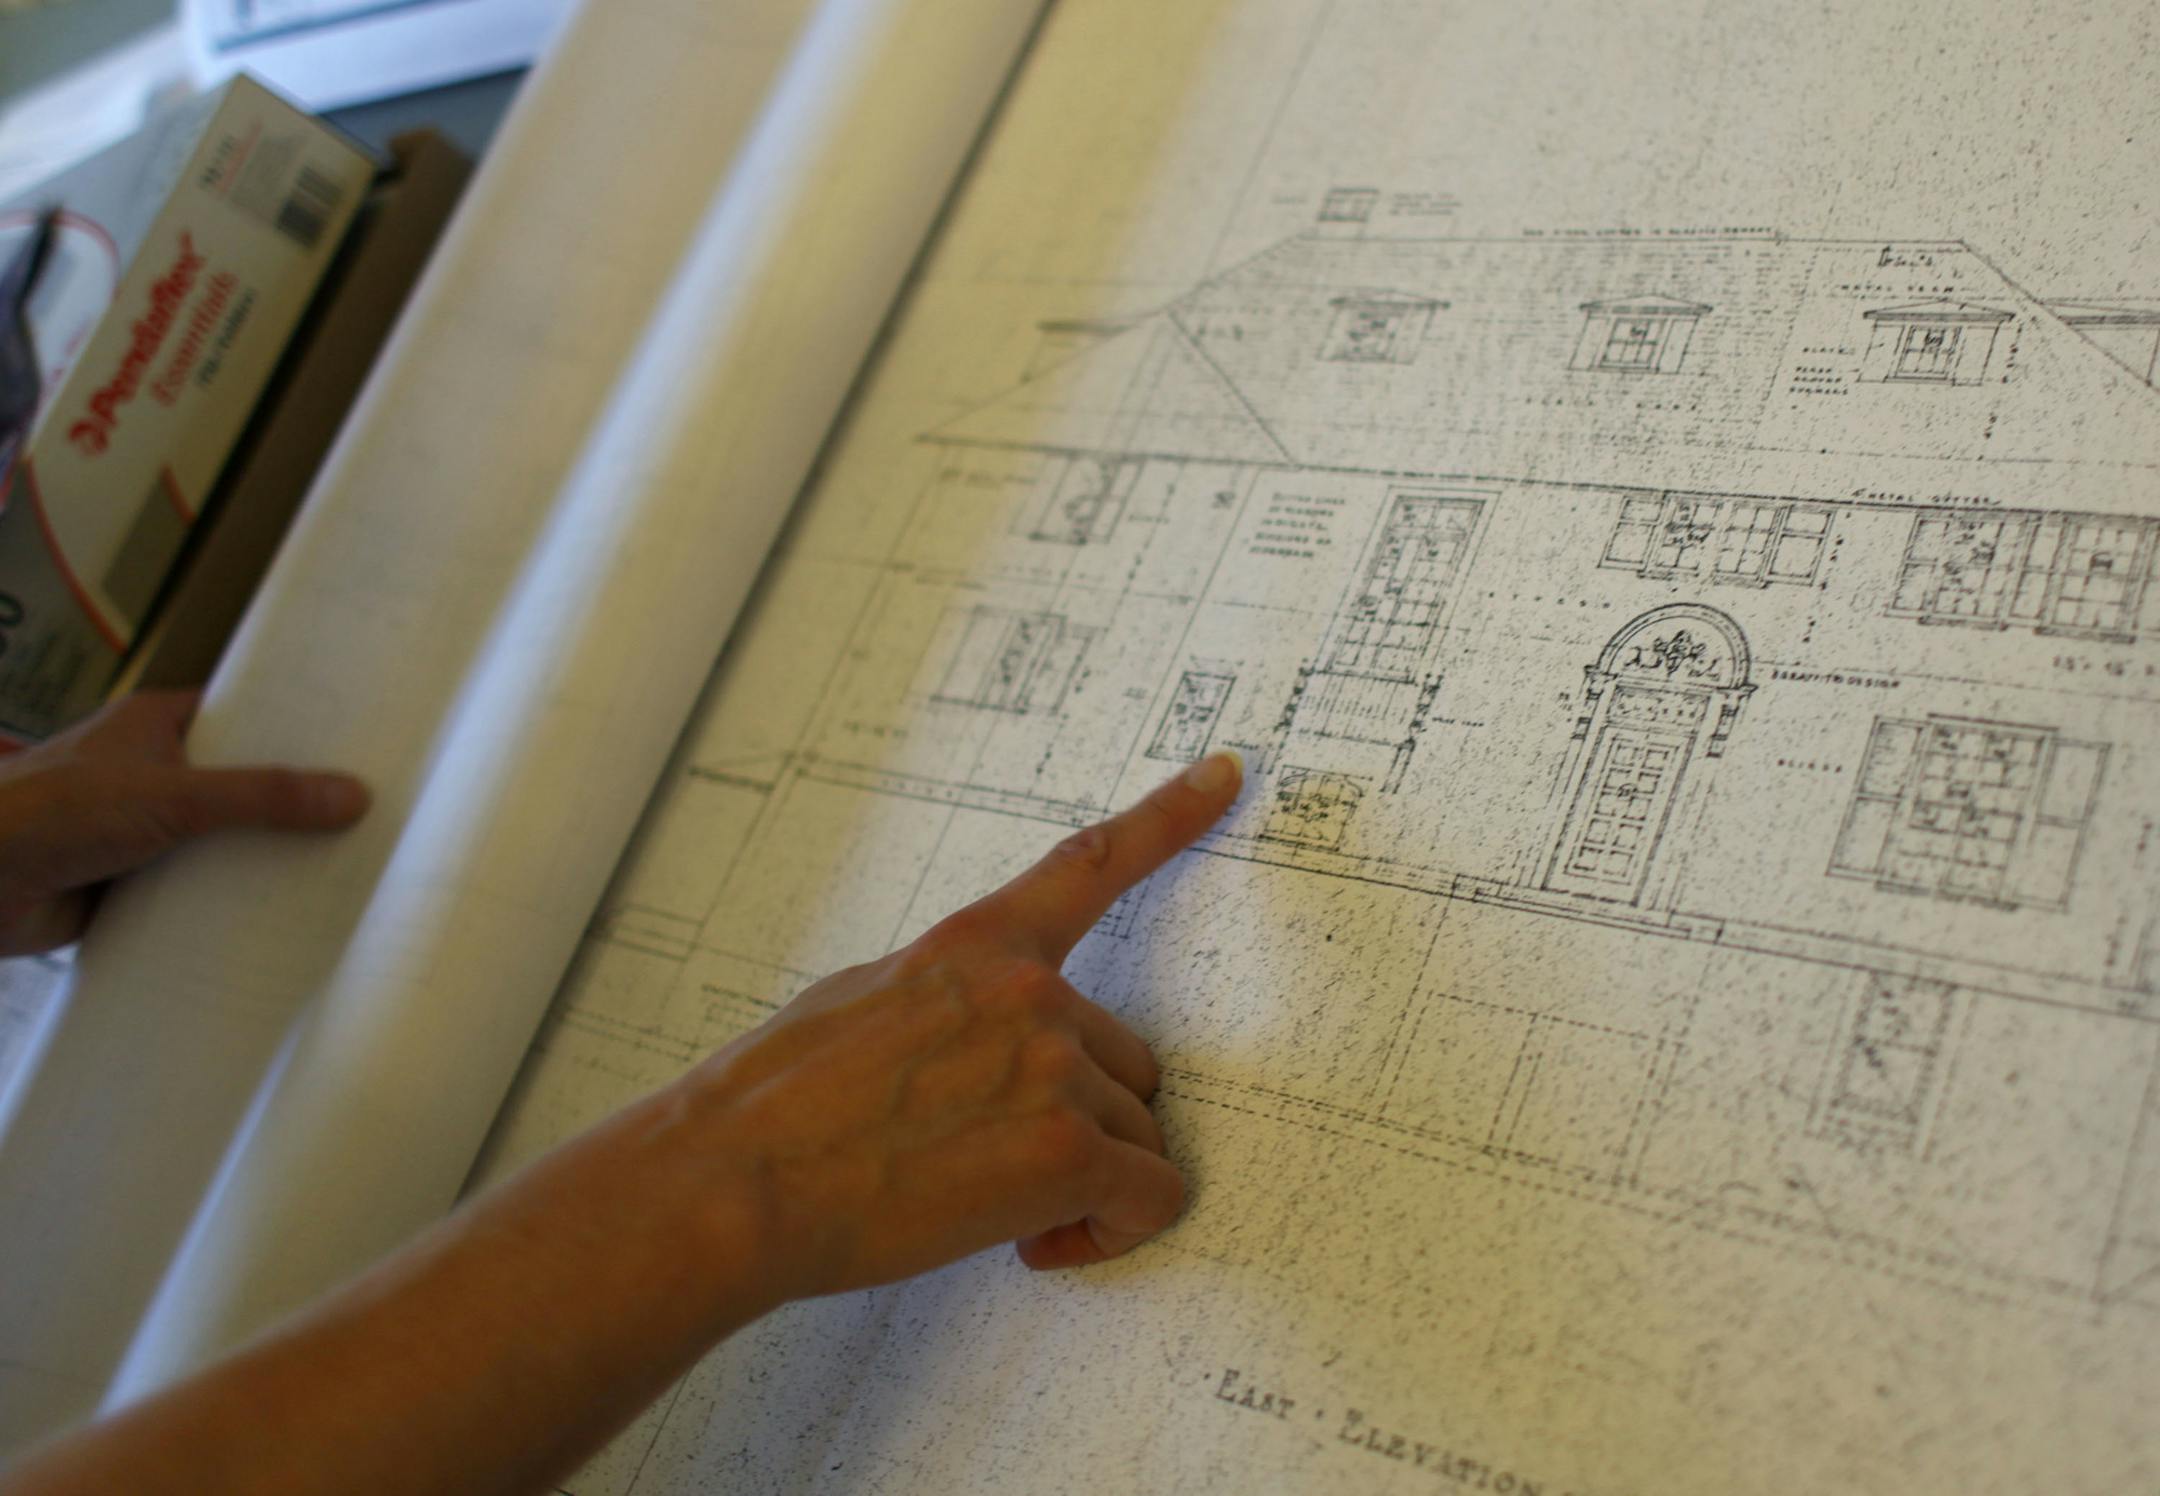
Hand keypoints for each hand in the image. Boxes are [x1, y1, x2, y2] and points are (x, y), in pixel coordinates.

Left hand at [0, 691, 370, 954]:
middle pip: (238, 785)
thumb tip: (352, 795)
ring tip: (342, 868)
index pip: (242, 718)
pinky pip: (195, 891)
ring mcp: (141, 831)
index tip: (356, 745)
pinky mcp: (130, 884)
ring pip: (219, 841)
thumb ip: (262, 797)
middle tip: (366, 814)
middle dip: (289, 804)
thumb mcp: (174, 794)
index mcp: (154, 726)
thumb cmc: (53, 813)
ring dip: (260, 859)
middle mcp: (150, 773)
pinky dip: (227, 904)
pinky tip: (281, 919)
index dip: (295, 729)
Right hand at [657, 751, 1242, 1305]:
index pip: (1088, 866)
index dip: (1168, 816)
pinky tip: (1038, 1244)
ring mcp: (1054, 1065)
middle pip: (1125, 1061)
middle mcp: (1029, 990)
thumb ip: (946, 1006)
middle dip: (1082, 1120)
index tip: (1226, 774)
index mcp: (972, 947)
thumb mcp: (856, 1005)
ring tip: (999, 1211)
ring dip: (1088, 1182)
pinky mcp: (1068, 1148)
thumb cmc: (773, 1109)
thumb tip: (972, 1048)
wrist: (736, 1181)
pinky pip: (1150, 1197)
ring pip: (1136, 1135)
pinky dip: (1110, 1233)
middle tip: (1001, 1168)